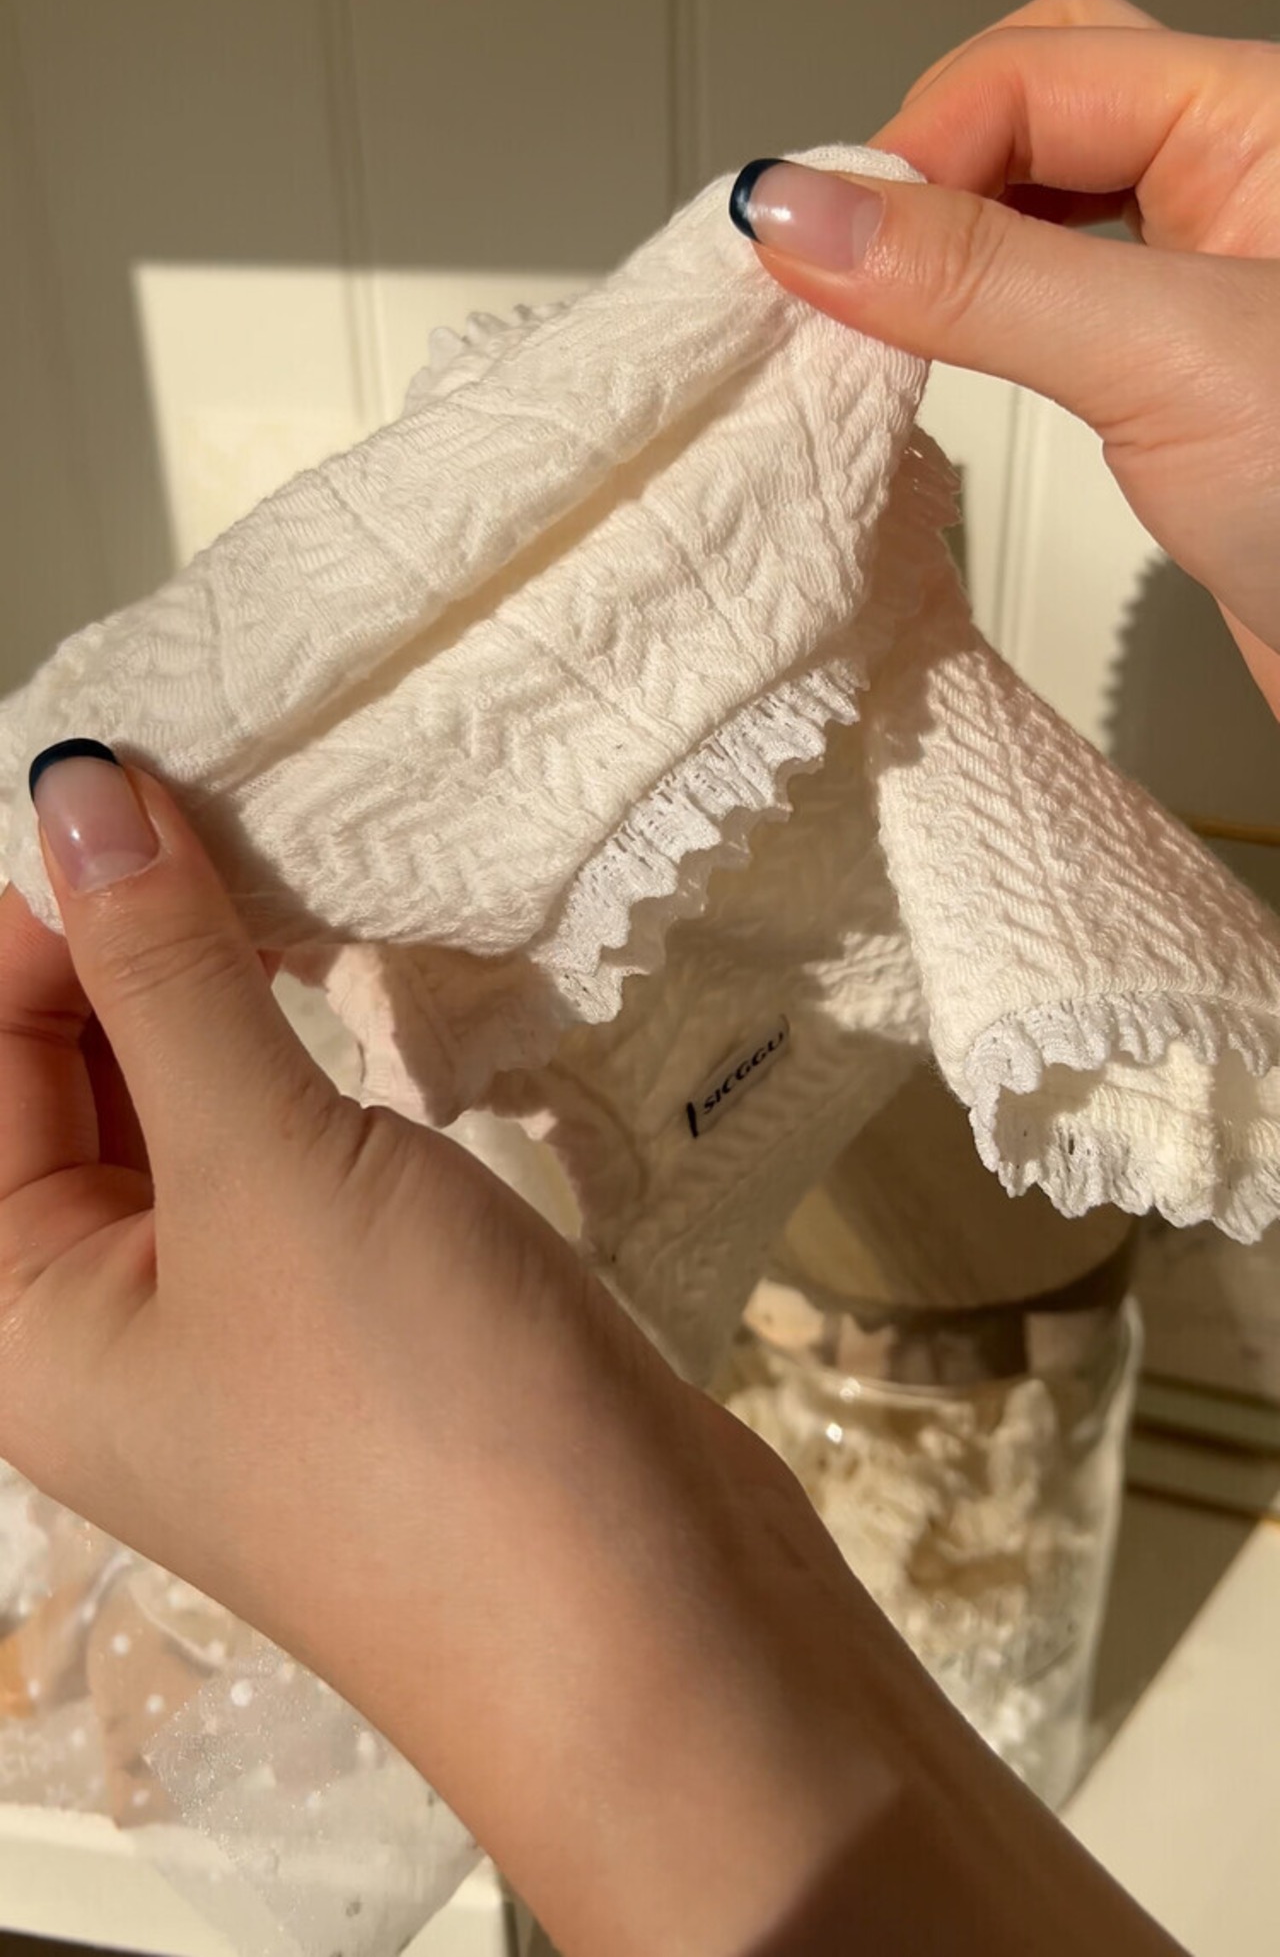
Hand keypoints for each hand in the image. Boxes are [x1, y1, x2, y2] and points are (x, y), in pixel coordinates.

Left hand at [0, 745, 1184, 1954]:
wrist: (651, 1632)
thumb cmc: (415, 1417)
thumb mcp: (264, 1169)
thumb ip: (164, 974)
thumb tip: (74, 791)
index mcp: (16, 1313)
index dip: (41, 917)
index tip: (144, 783)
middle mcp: (105, 1321)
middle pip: (68, 1082)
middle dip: (132, 942)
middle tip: (237, 810)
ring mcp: (242, 1319)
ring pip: (190, 1107)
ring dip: (227, 988)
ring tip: (296, 869)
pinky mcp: (361, 1310)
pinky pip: (292, 1148)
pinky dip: (310, 1056)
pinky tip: (357, 982)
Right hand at [731, 0, 1279, 714]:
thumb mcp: (1168, 360)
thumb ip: (982, 278)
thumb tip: (805, 208)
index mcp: (1267, 119)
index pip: (1034, 70)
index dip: (914, 150)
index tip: (821, 252)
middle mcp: (1245, 179)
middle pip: (1036, 103)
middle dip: (929, 173)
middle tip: (850, 267)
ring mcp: (1216, 279)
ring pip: (1041, 200)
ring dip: (949, 245)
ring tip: (878, 310)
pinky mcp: (1188, 377)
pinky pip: (1057, 300)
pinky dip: (982, 317)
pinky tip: (944, 356)